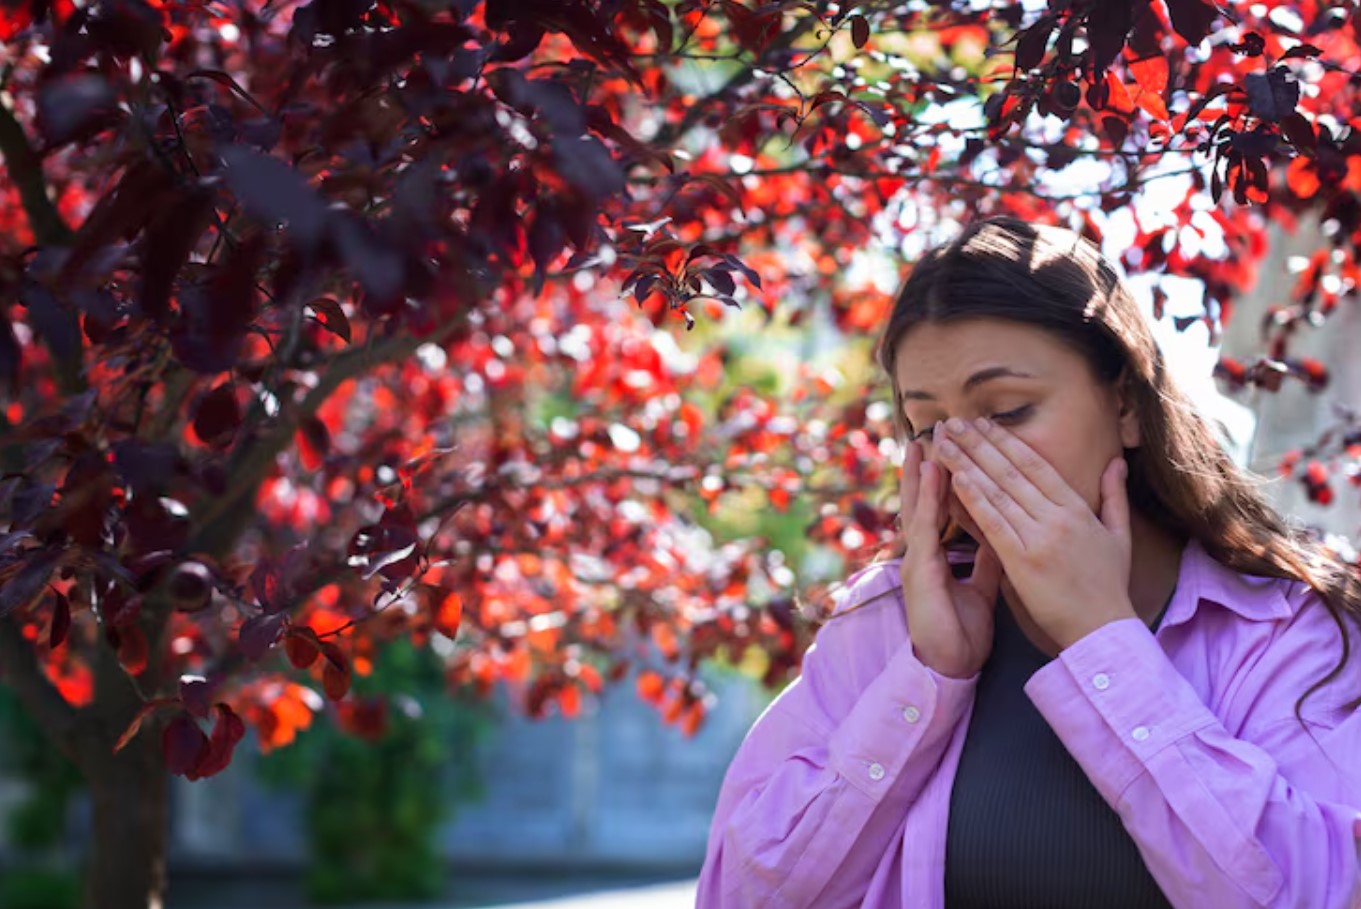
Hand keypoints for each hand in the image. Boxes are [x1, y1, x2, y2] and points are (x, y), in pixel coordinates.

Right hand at [898, 437, 1003, 678]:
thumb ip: (988, 558)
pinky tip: (931, 473)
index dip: (949, 475)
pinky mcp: (918, 570)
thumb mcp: (981, 586)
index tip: (960, 445)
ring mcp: (917, 558)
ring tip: (930, 437)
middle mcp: (924, 551)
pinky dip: (927, 497)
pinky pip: (924, 526)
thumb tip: (1004, 533)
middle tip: (939, 428)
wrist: (950, 666)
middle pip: (926, 499)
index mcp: (938, 554)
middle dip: (931, 463)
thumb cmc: (961, 631)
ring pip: (919, 504)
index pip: (943, 506)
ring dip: (923, 470)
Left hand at [935, 416, 1136, 649]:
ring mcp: (1040, 538)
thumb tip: (1116, 463)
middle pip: (1011, 472)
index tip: (983, 423)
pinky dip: (974, 500)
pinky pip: (994, 524)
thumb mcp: (1118, 536)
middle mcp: (1057, 517)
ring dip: (967, 464)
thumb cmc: (1108, 585)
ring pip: (997, 492)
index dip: (1006, 442)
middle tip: (952, 422)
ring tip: (944, 443)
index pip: (1035, 465)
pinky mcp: (1023, 561)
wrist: (1103, 629)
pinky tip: (956, 479)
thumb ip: (1114, 496)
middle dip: (978, 444)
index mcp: (1077, 509)